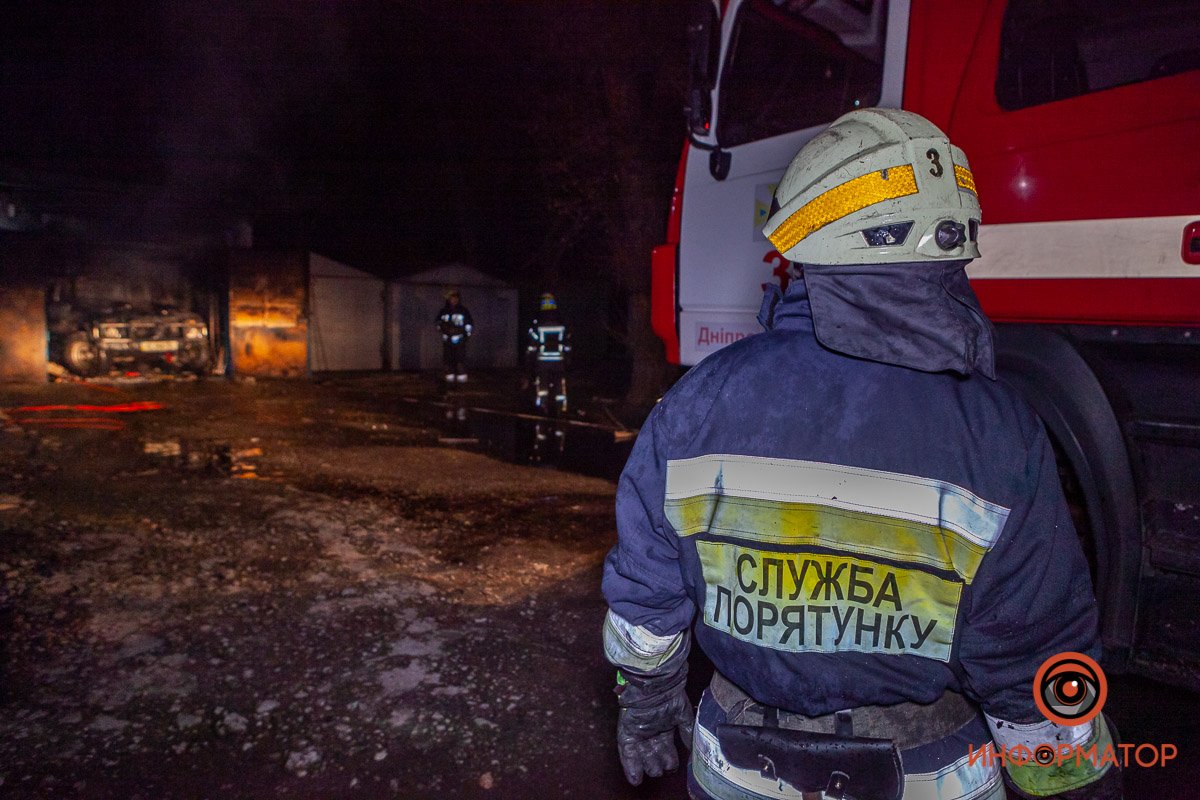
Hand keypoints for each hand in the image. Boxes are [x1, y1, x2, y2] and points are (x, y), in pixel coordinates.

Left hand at [614, 666, 693, 785]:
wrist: (655, 682)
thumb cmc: (670, 694)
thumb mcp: (683, 714)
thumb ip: (687, 732)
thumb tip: (693, 749)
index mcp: (663, 727)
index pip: (665, 749)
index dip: (668, 761)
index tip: (672, 768)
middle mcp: (650, 731)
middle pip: (653, 754)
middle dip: (658, 764)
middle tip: (662, 769)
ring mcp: (637, 731)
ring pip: (640, 755)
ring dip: (645, 767)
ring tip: (651, 775)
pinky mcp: (626, 731)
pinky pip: (626, 752)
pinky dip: (630, 765)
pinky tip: (635, 778)